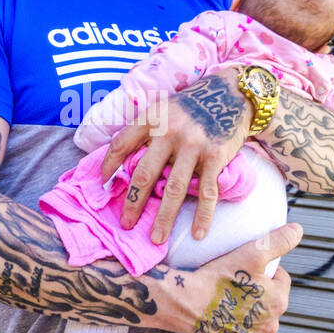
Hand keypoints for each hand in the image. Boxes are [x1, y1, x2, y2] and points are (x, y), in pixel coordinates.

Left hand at [99, 68, 254, 243]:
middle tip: (126, 224)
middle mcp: (170, 131)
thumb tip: (122, 164)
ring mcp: (194, 145)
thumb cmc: (189, 107)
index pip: (121, 143)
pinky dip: (203, 215)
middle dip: (134, 202)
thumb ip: (144, 131)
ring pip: (175, 188)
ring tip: (157, 238)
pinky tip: (198, 233)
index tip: (102, 185)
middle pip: (145, 173)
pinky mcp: (216, 157)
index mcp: (152, 117)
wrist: (230, 94)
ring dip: (165, 217)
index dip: (109, 165)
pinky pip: (207, 192)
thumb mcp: (162, 108)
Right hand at [146, 222, 301, 332]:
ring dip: (246, 317)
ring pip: (254, 326)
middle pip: (269, 306)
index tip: (248, 270)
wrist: (185, 303)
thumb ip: (278, 241)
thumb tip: (298, 230)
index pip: (280, 281)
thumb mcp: (252, 253)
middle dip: (258, 296)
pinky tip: (221, 323)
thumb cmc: (218, 278)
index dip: (266, 273)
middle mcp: (270, 327)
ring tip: (226, 304)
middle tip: (235, 286)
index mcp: (278, 302)